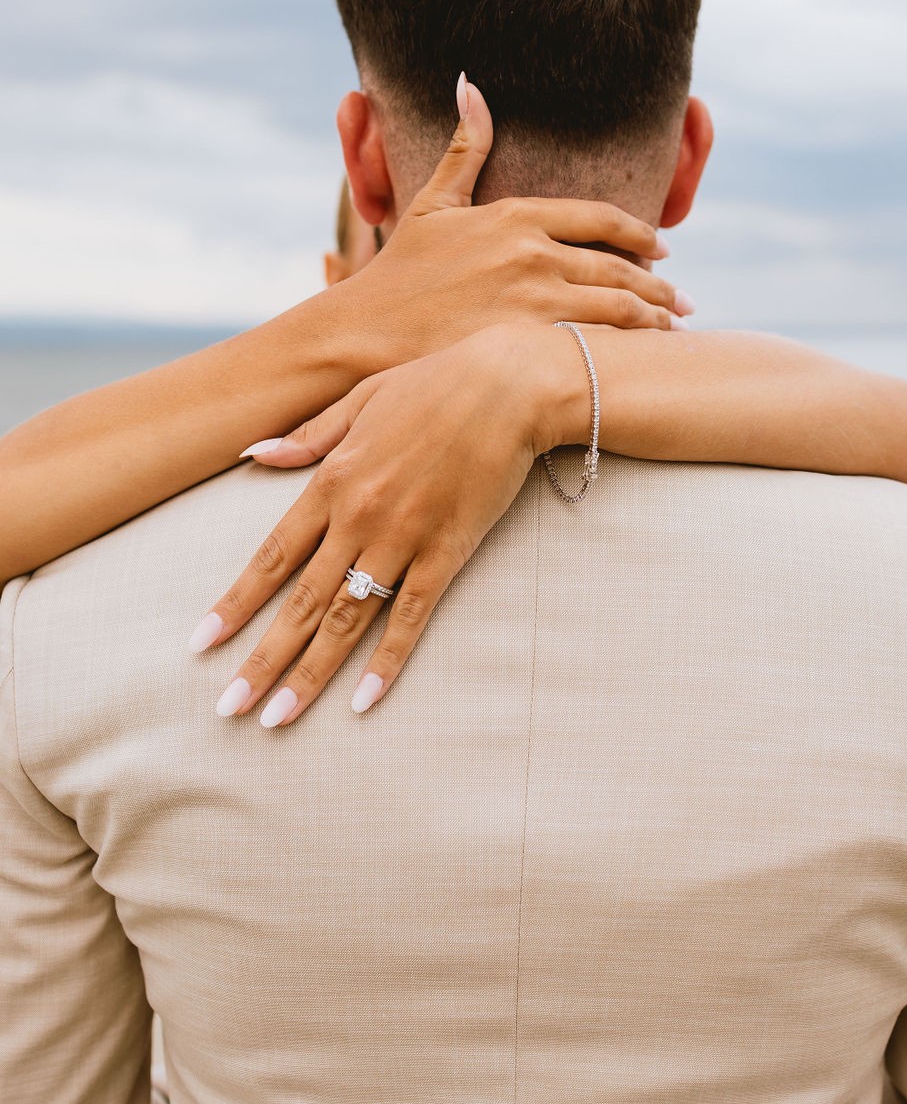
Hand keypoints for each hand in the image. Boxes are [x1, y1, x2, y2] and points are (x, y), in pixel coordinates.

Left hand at [193, 325, 573, 724]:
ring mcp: (403, 539)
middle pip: (301, 602)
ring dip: (311, 673)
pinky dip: (387, 661)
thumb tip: (254, 455)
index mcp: (332, 481)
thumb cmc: (434, 385)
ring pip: (348, 619)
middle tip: (229, 709)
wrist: (508, 386)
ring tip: (279, 718)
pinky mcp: (448, 552)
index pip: (272, 557)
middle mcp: (359, 517)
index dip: (235, 604)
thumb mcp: (360, 400)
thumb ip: (307, 437)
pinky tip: (363, 701)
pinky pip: (412, 617)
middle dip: (261, 659)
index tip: (201, 643)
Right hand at [338, 76, 689, 367]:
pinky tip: (643, 362)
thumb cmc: (398, 273)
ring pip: (616, 308)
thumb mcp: (431, 203)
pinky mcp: (528, 345)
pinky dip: (627, 351)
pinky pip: (595, 345)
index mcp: (515, 216)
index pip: (600, 218)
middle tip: (681, 301)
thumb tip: (470, 84)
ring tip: (674, 331)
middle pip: (618, 266)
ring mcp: (533, 300)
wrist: (364, 333)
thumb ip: (462, 149)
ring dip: (653, 320)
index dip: (639, 232)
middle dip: (658, 286)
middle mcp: (532, 254)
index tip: (661, 247)